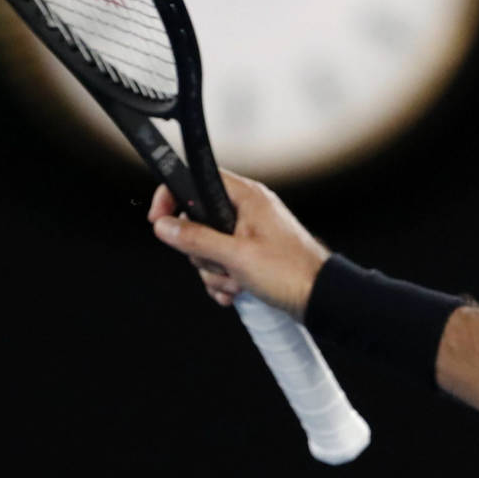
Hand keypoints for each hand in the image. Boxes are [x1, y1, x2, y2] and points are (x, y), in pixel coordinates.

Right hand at [148, 170, 329, 318]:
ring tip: (236, 281)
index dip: (174, 196)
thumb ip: (196, 239)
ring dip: (215, 272)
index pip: (198, 180)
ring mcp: (249, 233)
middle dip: (201, 251)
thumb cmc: (291, 271)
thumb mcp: (235, 256)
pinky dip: (223, 281)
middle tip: (220, 263)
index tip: (159, 217)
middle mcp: (247, 210)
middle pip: (197, 221)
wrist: (320, 297)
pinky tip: (236, 292)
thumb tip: (165, 226)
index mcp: (247, 197)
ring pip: (207, 247)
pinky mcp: (251, 255)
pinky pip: (221, 264)